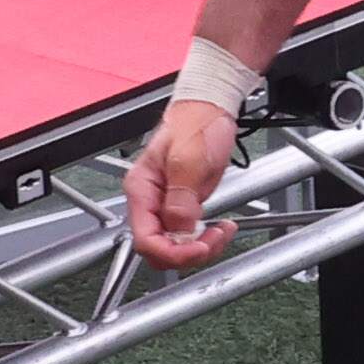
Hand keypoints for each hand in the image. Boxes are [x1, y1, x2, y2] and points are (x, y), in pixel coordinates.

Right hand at [123, 101, 242, 270]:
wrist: (210, 110)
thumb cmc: (196, 124)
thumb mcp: (189, 158)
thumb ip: (180, 196)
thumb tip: (178, 228)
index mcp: (141, 189)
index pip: (144, 238)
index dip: (172, 252)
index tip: (198, 247)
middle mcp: (149, 201)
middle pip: (158, 249)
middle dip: (187, 253)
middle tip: (214, 239)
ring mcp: (165, 206)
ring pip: (174, 247)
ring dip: (200, 248)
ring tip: (222, 231)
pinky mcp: (182, 207)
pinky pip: (188, 236)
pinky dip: (206, 239)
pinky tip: (220, 228)